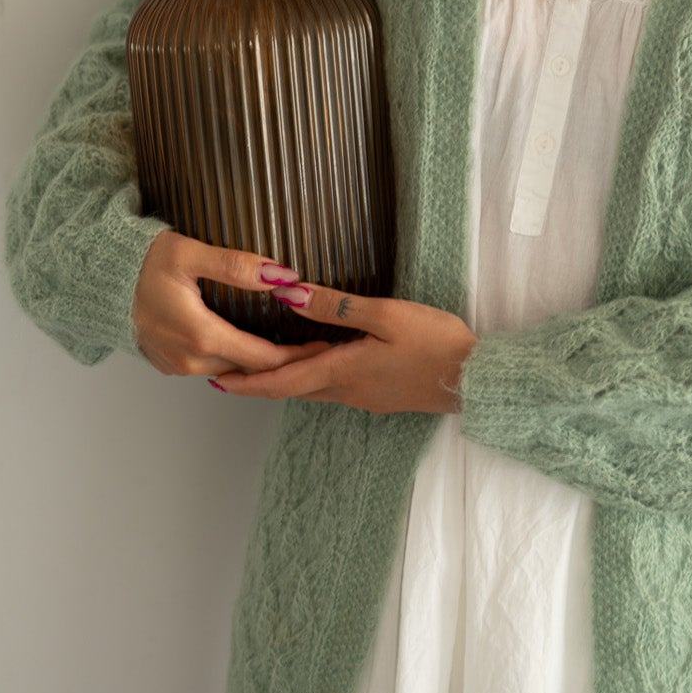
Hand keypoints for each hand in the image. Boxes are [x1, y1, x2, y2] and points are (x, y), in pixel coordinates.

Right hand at [132, 231, 334, 379]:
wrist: (100, 278)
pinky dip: (234, 360)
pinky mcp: (169, 364)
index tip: (324, 346)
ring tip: (291, 347)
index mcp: (200, 336)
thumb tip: (282, 275)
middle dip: (284, 362)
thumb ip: (237, 265)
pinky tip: (252, 345)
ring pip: (231, 370)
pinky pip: (211, 367)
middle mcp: (189, 359)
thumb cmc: (143, 262)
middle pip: (250, 370)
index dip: (296, 355)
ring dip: (259, 363)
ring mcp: (177, 365)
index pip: (262, 358)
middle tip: (317, 347)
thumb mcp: (190, 253)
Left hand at [208, 275, 477, 414]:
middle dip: (258, 382)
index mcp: (342, 371)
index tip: (217, 381)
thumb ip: (335, 306)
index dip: (247, 381)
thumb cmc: (435, 342)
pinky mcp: (380, 394)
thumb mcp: (385, 315)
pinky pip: (334, 387)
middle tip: (227, 374)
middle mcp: (347, 391)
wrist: (474, 379)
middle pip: (291, 389)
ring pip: (313, 389)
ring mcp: (365, 396)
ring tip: (262, 365)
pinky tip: (316, 360)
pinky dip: (312, 376)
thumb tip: (287, 296)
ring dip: (285, 379)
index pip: (281, 381)